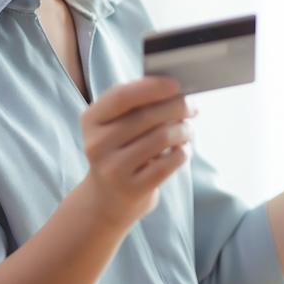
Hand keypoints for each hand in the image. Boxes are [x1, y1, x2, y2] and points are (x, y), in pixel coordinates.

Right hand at [77, 75, 197, 228]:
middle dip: (176, 107)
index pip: (121, 97)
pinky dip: (182, 152)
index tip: (175, 84)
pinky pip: (168, 163)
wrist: (106, 199)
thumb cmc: (120, 151)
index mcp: (91, 120)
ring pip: (160, 138)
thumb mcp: (116, 126)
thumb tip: (174, 90)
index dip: (151, 88)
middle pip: (146, 116)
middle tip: (192, 107)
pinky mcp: (132, 189)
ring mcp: (112, 169)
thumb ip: (137, 106)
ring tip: (189, 130)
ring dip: (183, 130)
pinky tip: (183, 150)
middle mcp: (96, 144)